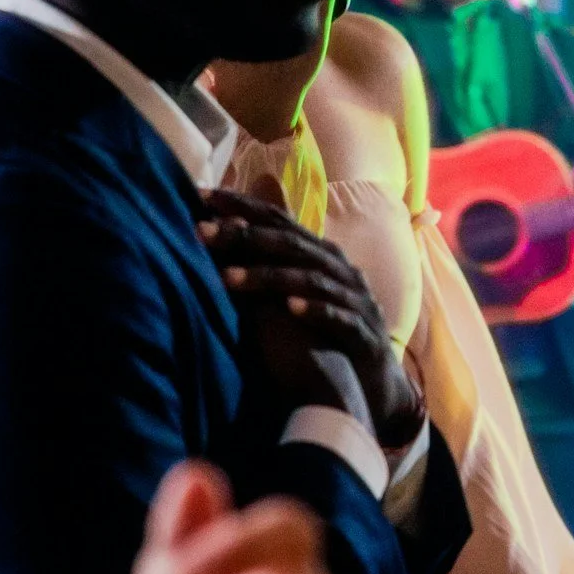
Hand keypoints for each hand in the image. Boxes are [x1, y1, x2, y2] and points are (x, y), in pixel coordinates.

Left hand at [198, 189, 425, 447]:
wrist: (374, 376)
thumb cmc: (327, 328)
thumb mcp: (299, 288)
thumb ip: (270, 262)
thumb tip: (221, 234)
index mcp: (321, 254)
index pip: (278, 220)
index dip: (241, 206)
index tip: (199, 197)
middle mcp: (339, 269)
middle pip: (290, 244)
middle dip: (244, 236)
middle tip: (201, 233)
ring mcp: (354, 299)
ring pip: (310, 279)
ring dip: (268, 277)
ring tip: (228, 278)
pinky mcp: (364, 332)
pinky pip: (338, 317)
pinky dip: (315, 310)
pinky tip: (289, 308)